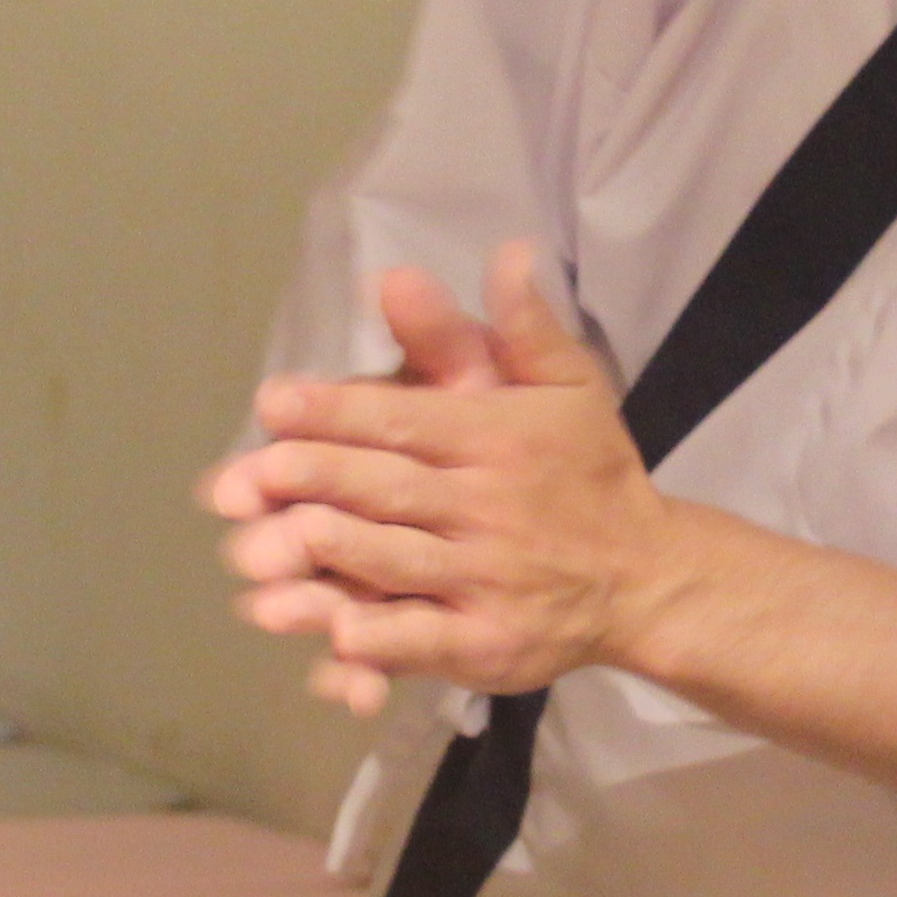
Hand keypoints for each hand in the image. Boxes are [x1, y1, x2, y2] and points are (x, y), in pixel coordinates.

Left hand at [205, 241, 684, 702]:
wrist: (647, 578)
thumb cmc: (590, 474)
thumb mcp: (570, 388)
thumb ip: (526, 327)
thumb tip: (508, 251)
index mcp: (501, 439)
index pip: (409, 420)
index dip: (338, 410)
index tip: (275, 402)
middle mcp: (490, 507)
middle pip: (391, 490)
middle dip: (316, 480)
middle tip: (249, 474)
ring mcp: (489, 581)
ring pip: (397, 564)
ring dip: (331, 556)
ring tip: (264, 546)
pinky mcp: (488, 645)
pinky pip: (426, 642)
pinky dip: (382, 643)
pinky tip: (335, 637)